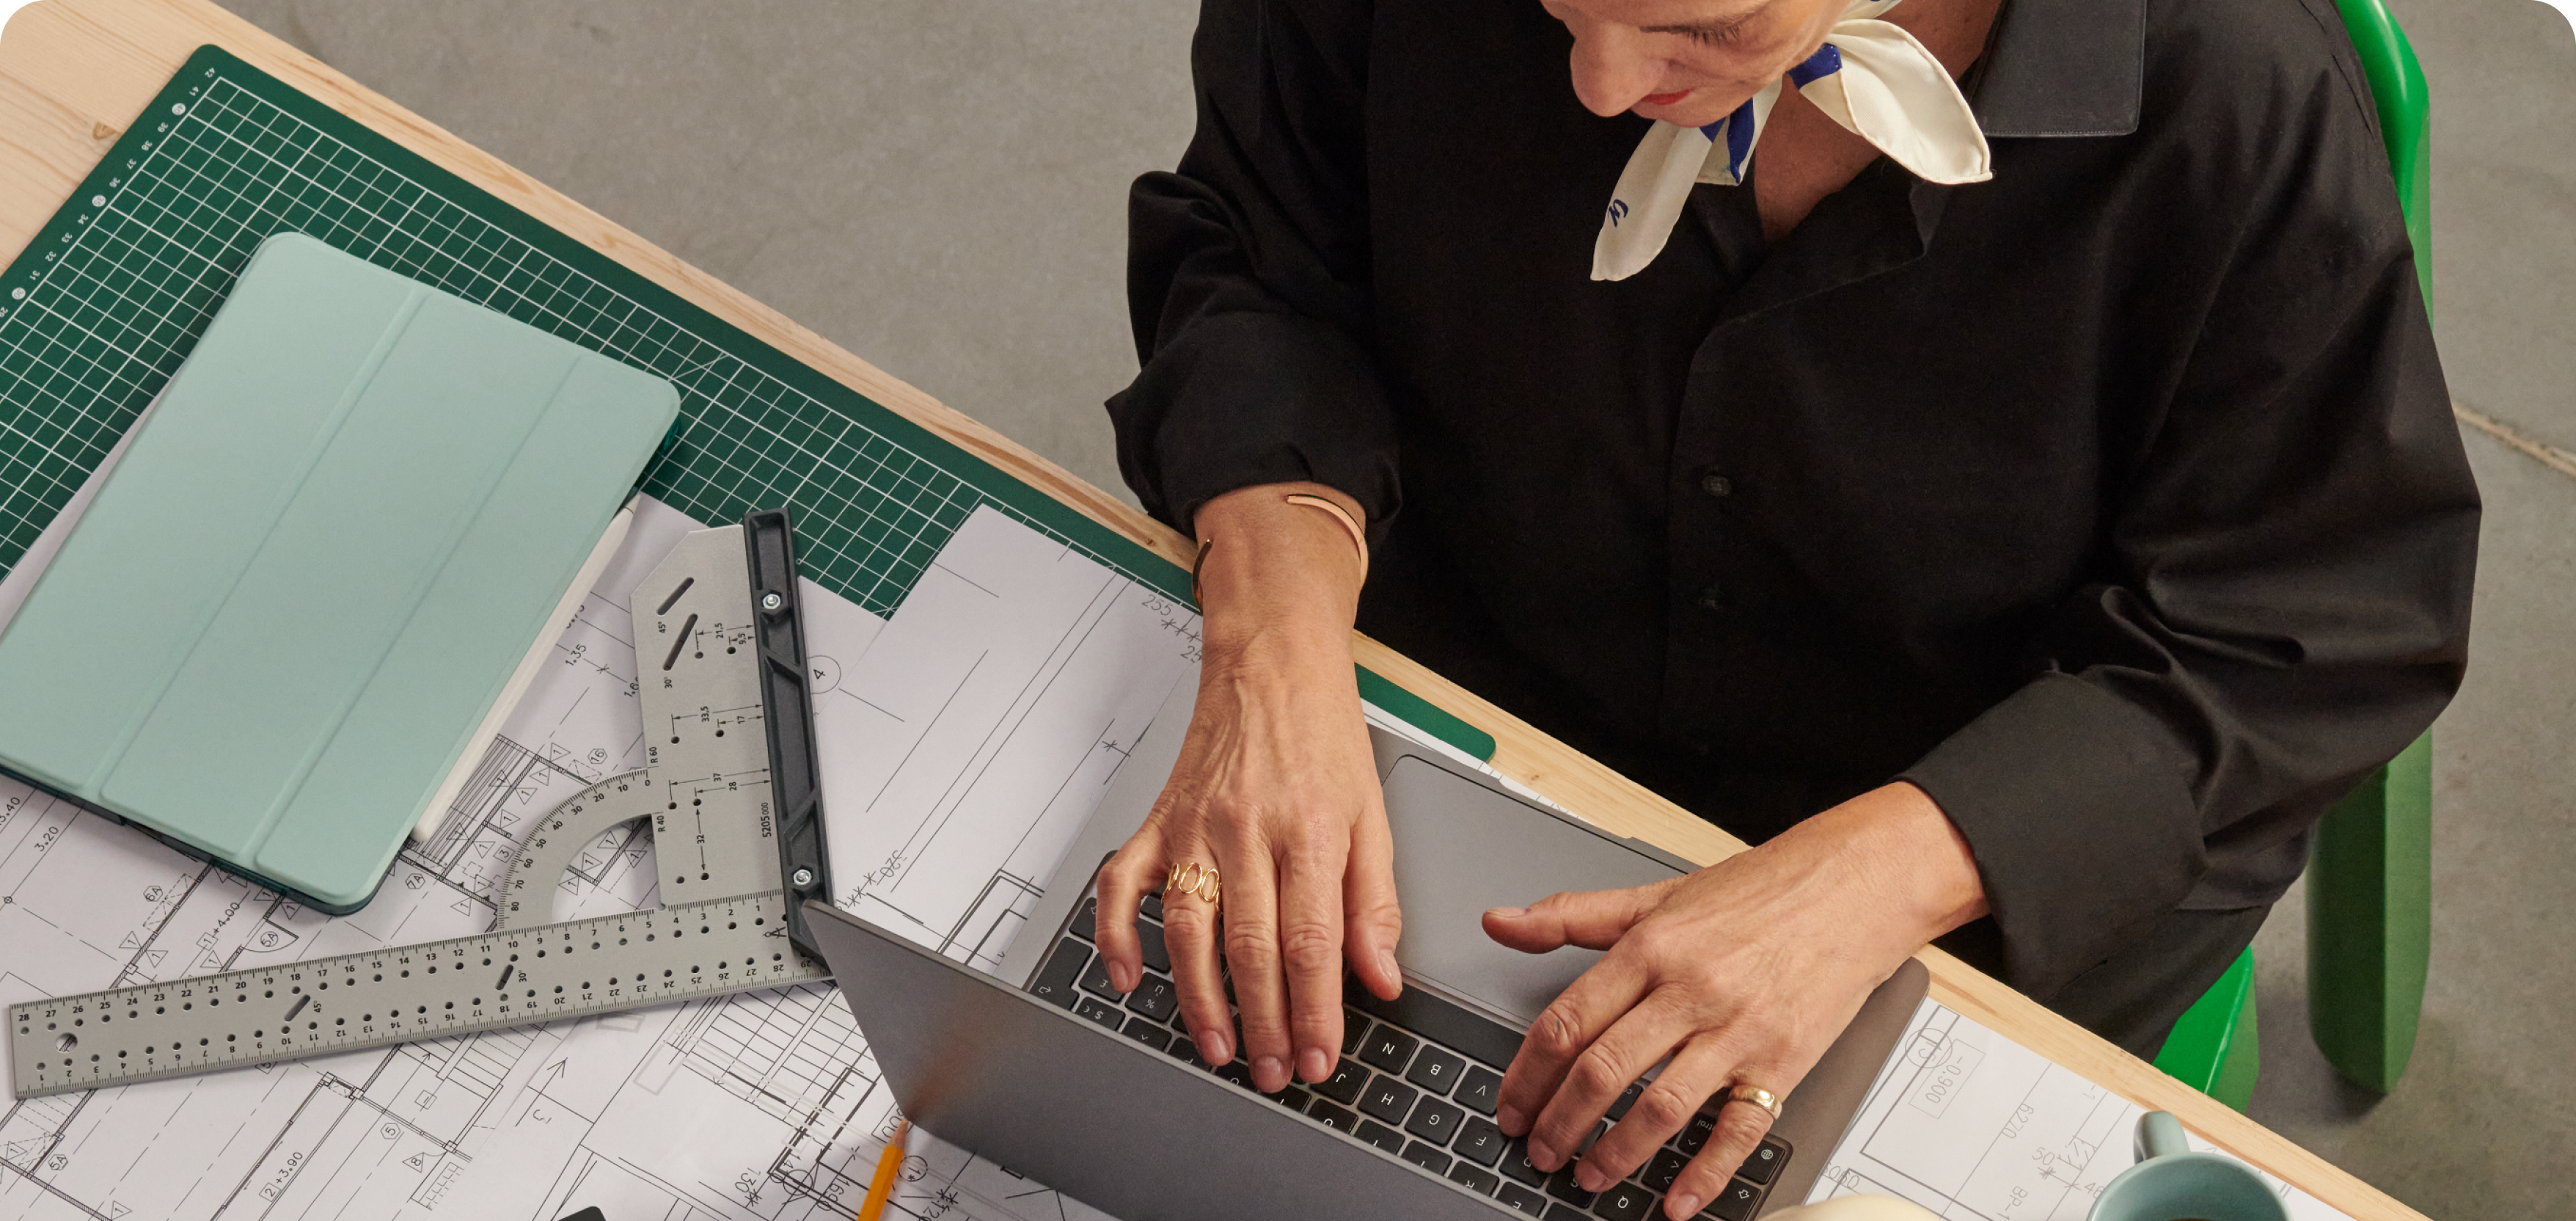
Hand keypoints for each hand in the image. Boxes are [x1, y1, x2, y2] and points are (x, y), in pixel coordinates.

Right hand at [1090, 483, 1401, 1095]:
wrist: (1271, 660)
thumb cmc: (1323, 734)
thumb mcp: (1373, 815)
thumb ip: (1375, 901)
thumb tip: (1380, 976)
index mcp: (1308, 831)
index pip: (1311, 943)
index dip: (1314, 1011)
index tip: (1319, 1058)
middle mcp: (1246, 832)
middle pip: (1251, 948)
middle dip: (1265, 1023)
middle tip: (1273, 1073)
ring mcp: (1193, 829)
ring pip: (1189, 929)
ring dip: (1200, 1000)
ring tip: (1220, 1049)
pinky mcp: (1157, 823)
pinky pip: (1123, 886)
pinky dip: (1117, 936)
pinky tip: (1129, 979)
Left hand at [1486, 783, 1985, 1219]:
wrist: (1855, 887)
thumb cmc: (1761, 891)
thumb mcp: (1658, 894)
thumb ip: (1574, 914)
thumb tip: (1502, 921)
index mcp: (1651, 947)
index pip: (1567, 1020)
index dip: (1527, 1073)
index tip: (1510, 1104)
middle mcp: (1691, 989)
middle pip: (1604, 1070)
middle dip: (1560, 1122)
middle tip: (1538, 1151)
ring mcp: (1738, 1030)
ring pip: (1661, 1106)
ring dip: (1616, 1152)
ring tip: (1590, 1176)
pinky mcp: (1784, 1060)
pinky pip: (1739, 1129)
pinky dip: (1705, 1173)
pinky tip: (1677, 1200)